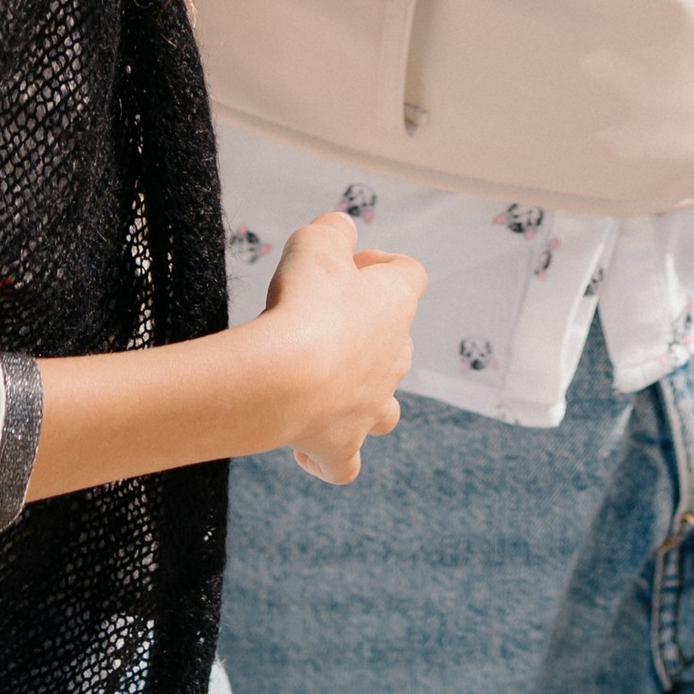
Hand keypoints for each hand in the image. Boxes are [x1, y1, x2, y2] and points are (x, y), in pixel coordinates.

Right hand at [250, 212, 423, 484]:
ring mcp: (370, 408)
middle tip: (313, 320)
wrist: (284, 378)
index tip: (345, 265)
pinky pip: (345, 464)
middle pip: (397, 343)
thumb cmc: (304, 304)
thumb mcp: (316, 242)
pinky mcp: (341, 448)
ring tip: (324, 388)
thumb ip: (333, 231)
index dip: (379, 264)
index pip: (409, 273)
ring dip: (363, 399)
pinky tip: (307, 448)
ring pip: (385, 409)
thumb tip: (341, 229)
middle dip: (362, 333)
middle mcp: (394, 359)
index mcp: (396, 304)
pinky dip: (330, 458)